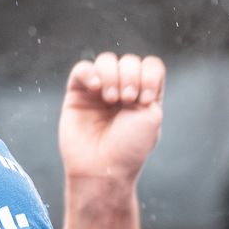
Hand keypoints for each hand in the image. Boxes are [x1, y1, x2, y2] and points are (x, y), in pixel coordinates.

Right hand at [59, 52, 165, 184]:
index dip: (149, 74)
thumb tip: (121, 70)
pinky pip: (82, 69)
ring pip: (106, 61)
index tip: (145, 99)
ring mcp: (98, 91)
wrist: (102, 167)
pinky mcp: (76, 95)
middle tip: (127, 100)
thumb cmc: (129, 147)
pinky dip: (90, 73)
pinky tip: (97, 88)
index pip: (150, 65)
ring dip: (112, 75)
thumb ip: (147, 85)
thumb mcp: (152, 116)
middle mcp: (122, 90)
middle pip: (129, 61)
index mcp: (144, 94)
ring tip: (111, 98)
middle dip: (130, 77)